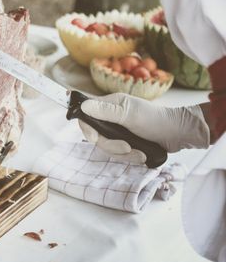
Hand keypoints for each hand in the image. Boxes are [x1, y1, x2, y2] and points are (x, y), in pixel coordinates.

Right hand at [79, 93, 209, 163]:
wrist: (178, 133)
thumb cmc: (155, 120)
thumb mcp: (130, 115)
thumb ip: (106, 111)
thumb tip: (83, 106)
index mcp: (109, 105)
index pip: (86, 116)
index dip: (88, 129)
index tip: (95, 138)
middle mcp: (111, 117)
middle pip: (96, 135)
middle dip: (111, 146)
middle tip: (126, 148)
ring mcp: (118, 130)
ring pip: (107, 147)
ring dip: (122, 154)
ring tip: (139, 154)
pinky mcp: (126, 142)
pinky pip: (118, 153)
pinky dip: (129, 157)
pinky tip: (141, 155)